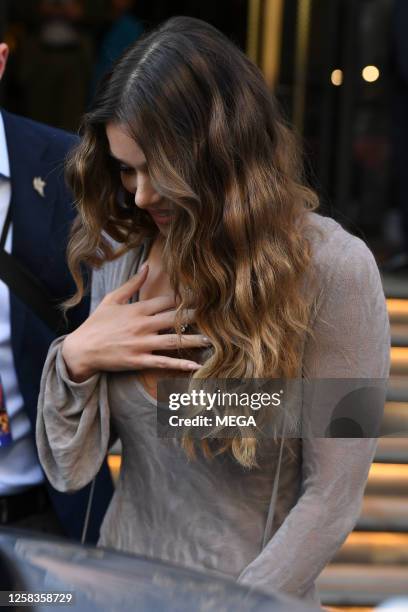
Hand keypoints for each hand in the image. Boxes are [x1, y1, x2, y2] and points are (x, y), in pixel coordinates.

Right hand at [61, 264, 209, 381]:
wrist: (81, 350)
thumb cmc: (96, 323)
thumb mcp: (112, 299)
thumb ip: (132, 284)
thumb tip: (147, 267)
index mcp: (137, 309)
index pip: (167, 300)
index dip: (186, 298)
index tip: (203, 296)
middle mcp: (142, 325)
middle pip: (175, 318)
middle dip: (197, 316)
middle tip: (218, 315)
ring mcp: (141, 344)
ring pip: (173, 340)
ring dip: (194, 340)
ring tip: (213, 340)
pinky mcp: (138, 360)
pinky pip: (163, 362)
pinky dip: (179, 364)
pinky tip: (195, 365)